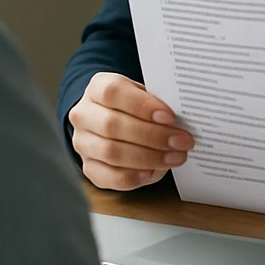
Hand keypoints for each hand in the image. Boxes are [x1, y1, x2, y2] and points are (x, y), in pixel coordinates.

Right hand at [68, 72, 193, 190]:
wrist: (112, 119)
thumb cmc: (134, 106)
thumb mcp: (144, 96)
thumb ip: (157, 104)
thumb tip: (181, 122)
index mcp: (97, 88)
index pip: (113, 93)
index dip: (142, 105)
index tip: (170, 116)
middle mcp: (83, 114)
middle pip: (112, 125)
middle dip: (152, 135)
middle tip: (181, 141)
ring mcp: (82, 143)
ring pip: (111, 152)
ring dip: (149, 157)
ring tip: (175, 157)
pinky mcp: (89, 168)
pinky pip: (110, 176)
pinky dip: (134, 176)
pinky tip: (154, 171)